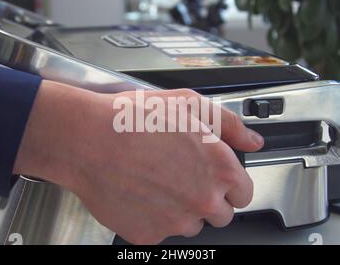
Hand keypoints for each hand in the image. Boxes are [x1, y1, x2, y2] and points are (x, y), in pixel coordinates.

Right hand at [13, 80, 263, 243]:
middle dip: (206, 199)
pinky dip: (150, 218)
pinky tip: (138, 194)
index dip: (230, 185)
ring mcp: (175, 222)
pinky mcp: (147, 235)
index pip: (244, 194)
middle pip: (220, 215)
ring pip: (189, 225)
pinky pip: (158, 232)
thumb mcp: (190, 104)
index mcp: (219, 169)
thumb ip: (230, 125)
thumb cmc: (133, 120)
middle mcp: (202, 200)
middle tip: (181, 178)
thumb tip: (252, 141)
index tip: (216, 180)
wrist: (87, 140)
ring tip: (155, 183)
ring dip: (179, 210)